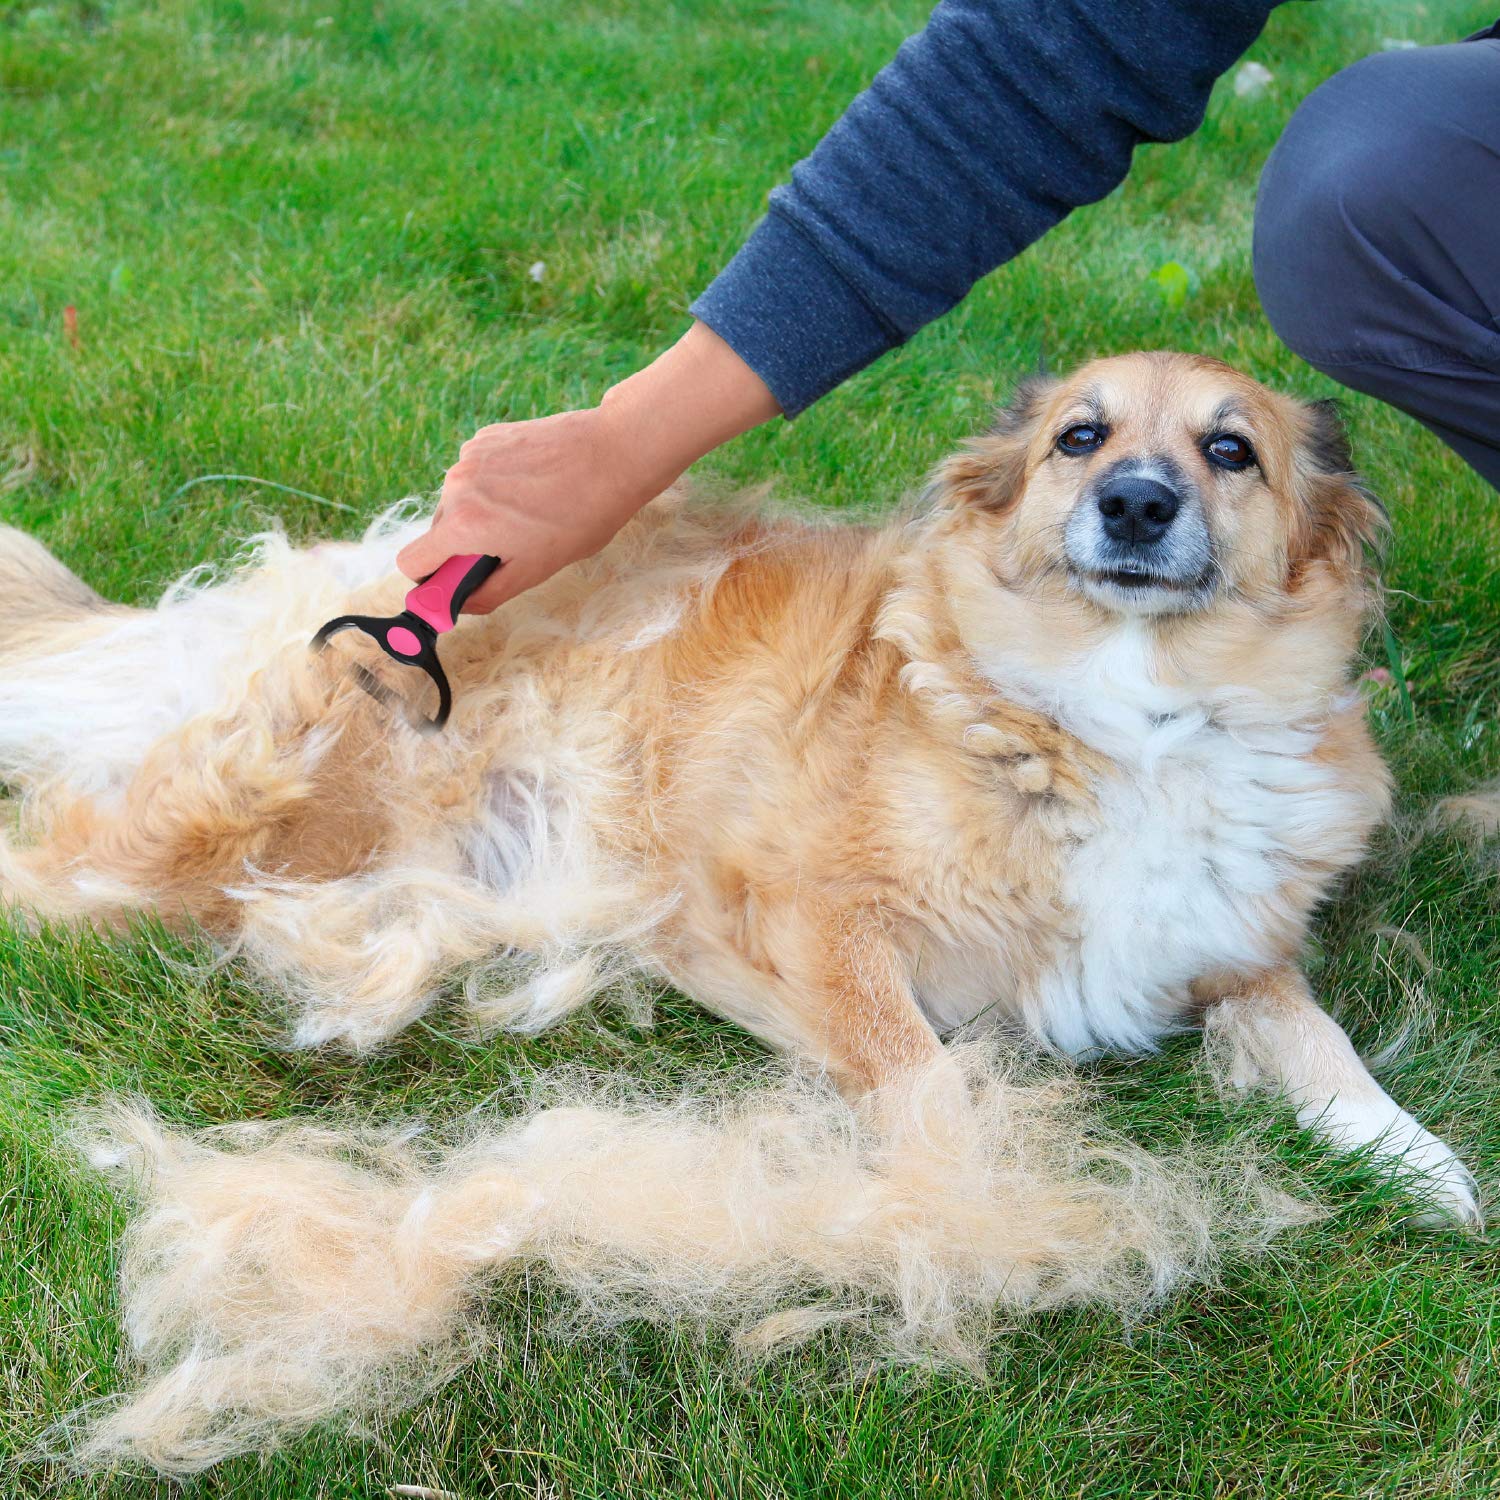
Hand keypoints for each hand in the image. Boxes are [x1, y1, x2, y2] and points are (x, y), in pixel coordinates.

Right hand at [397, 322, 780, 612]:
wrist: (613, 453)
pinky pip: (474, 473)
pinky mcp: (486, 436)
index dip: (430, 579)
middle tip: (512, 547)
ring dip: (480, 514)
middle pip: (437, 531)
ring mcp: (469, 456)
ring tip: (529, 512)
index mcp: (463, 524)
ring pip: (457, 501)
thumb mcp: (536, 570)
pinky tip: (531, 485)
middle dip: (464, 546)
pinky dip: (492, 485)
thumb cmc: (582, 516)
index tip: (455, 582)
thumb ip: (487, 593)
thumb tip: (458, 605)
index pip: (412, 562)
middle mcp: (456, 486)